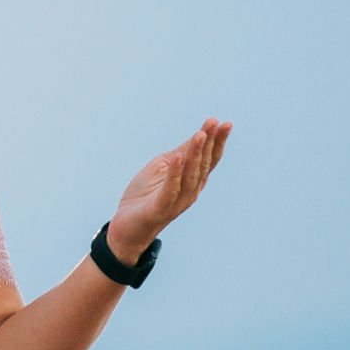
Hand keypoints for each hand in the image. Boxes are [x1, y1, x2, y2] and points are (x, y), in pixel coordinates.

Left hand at [107, 118, 232, 262]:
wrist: (127, 226)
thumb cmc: (144, 195)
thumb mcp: (161, 167)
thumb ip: (179, 154)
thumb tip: (198, 135)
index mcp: (192, 181)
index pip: (209, 159)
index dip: (216, 141)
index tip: (223, 122)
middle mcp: (190, 191)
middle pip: (204, 165)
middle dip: (210, 143)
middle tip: (216, 123)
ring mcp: (177, 201)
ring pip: (190, 175)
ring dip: (195, 154)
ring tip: (199, 135)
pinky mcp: (160, 208)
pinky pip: (169, 189)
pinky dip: (173, 173)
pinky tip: (176, 158)